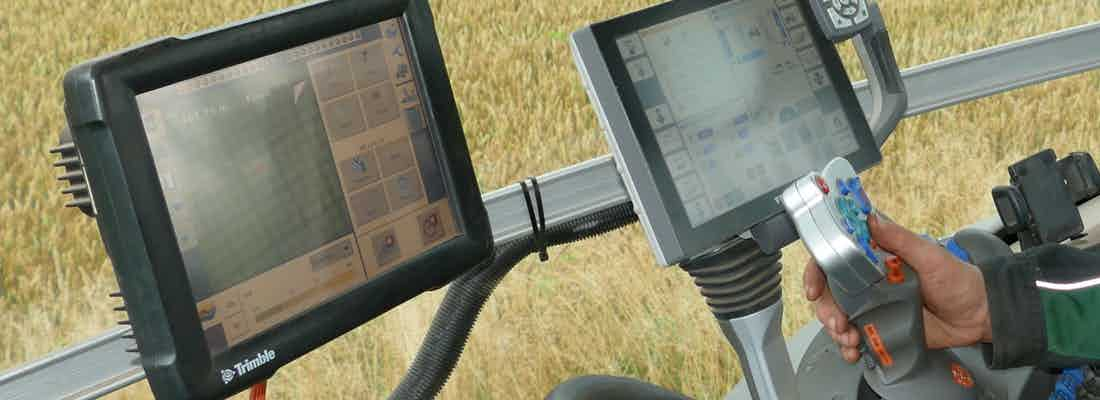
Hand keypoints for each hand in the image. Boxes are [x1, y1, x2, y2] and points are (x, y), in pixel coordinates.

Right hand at [803, 213, 993, 362]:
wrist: (979, 316)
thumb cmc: (960, 280)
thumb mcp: (930, 255)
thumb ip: (899, 239)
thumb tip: (871, 218)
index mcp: (876, 258)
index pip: (835, 258)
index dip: (817, 271)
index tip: (814, 287)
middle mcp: (870, 282)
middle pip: (830, 292)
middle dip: (826, 309)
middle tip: (837, 323)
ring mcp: (875, 306)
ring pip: (839, 316)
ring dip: (836, 330)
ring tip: (849, 339)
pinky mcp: (882, 328)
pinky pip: (856, 337)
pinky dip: (849, 346)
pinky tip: (854, 350)